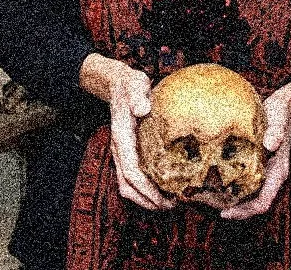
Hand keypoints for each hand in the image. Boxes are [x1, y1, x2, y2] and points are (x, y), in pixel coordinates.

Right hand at [79, 53, 175, 210]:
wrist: (118, 85)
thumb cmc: (130, 85)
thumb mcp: (135, 83)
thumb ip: (137, 94)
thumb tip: (142, 109)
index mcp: (121, 138)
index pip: (130, 171)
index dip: (146, 188)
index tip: (163, 199)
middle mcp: (119, 150)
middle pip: (127, 186)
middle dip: (147, 200)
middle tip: (172, 206)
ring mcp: (122, 154)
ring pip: (128, 186)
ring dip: (146, 198)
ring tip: (170, 203)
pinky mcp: (128, 153)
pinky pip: (134, 178)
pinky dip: (146, 189)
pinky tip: (166, 188)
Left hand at [220, 80, 290, 219]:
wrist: (285, 106)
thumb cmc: (282, 113)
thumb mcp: (280, 118)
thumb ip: (276, 131)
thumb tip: (270, 144)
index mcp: (277, 172)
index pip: (262, 202)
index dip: (244, 212)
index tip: (225, 213)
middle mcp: (269, 175)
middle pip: (250, 203)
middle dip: (232, 209)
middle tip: (207, 207)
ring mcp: (261, 170)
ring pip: (245, 194)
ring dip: (228, 198)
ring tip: (205, 197)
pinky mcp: (253, 162)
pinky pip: (240, 179)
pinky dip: (227, 183)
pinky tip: (210, 177)